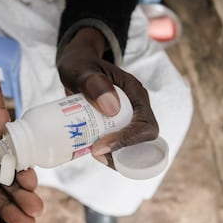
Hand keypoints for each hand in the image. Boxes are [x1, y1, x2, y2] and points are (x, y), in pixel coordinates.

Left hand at [57, 27, 158, 165]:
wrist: (76, 66)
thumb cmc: (79, 65)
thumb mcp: (81, 70)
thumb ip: (92, 82)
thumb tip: (112, 108)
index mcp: (136, 94)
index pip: (145, 125)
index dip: (127, 141)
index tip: (99, 147)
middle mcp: (136, 108)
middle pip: (142, 141)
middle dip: (122, 153)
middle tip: (94, 154)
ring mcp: (127, 118)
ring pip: (132, 147)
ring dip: (116, 157)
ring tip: (91, 153)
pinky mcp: (116, 125)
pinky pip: (119, 145)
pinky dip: (108, 153)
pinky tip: (90, 151)